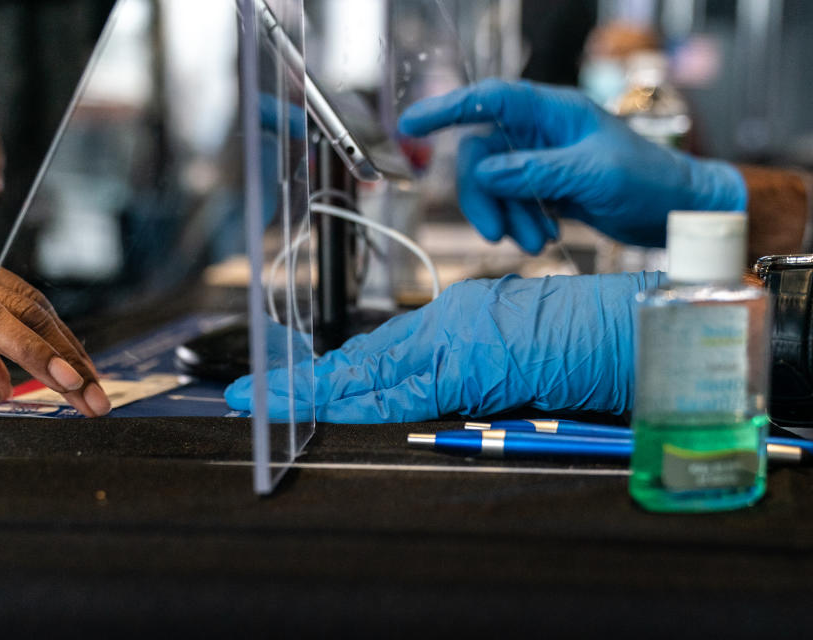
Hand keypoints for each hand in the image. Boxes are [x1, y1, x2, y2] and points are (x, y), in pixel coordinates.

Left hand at [225, 272, 660, 422]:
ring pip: (363, 374)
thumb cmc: (569, 338)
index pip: (374, 352)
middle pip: (355, 361)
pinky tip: (314, 406)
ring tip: (257, 402)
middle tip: (243, 392)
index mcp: (448, 320)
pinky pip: (398, 392)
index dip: (327, 371)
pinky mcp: (460, 365)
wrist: (612, 326)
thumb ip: (460, 365)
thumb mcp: (504, 347)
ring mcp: (447, 342)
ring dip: (307, 393)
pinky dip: (354, 402)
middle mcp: (439, 325)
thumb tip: (423, 385)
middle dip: (296, 381)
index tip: (290, 380)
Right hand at [398, 79, 745, 251]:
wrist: (676, 212)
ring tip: (538, 242)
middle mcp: (540, 132)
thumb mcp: (592, 174)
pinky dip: (518, 224)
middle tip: (497, 234)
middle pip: (481, 155)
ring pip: (492, 185)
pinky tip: (546, 237)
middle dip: (485, 198)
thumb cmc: (649, 180)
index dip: (448, 108)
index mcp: (553, 111)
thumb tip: (485, 173)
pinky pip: (510, 203)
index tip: (411, 124)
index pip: (489, 100)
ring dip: (506, 217)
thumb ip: (536, 171)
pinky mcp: (543, 188)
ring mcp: (539, 161)